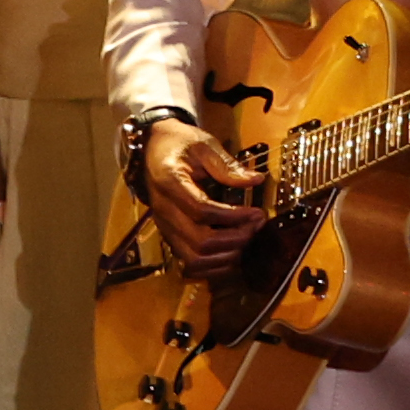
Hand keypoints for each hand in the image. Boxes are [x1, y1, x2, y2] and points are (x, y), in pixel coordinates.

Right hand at [141, 122, 268, 276]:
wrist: (152, 149)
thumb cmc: (180, 144)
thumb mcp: (204, 145)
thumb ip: (227, 165)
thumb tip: (256, 180)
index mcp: (170, 183)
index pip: (202, 210)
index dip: (234, 217)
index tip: (257, 212)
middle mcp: (163, 210)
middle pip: (200, 241)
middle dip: (235, 239)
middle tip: (256, 225)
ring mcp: (164, 226)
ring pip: (194, 258)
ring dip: (226, 255)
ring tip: (246, 238)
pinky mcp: (169, 236)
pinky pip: (190, 263)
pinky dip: (214, 266)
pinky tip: (232, 252)